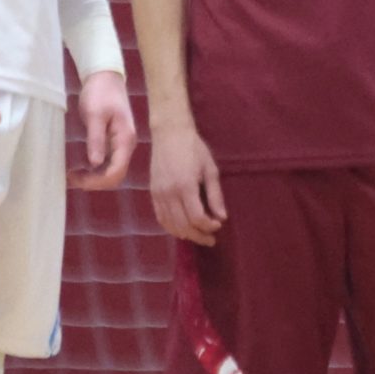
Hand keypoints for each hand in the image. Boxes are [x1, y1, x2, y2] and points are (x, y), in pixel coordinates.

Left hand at [69, 69, 137, 190]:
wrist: (105, 77)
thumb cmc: (100, 92)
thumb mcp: (94, 115)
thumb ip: (96, 139)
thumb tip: (95, 164)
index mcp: (125, 139)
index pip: (116, 171)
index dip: (97, 181)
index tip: (77, 179)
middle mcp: (127, 145)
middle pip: (115, 175)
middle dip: (95, 182)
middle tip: (71, 178)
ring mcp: (121, 144)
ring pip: (112, 170)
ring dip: (94, 177)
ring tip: (73, 175)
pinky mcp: (114, 141)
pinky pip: (108, 162)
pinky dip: (95, 169)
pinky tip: (81, 167)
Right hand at [147, 121, 226, 245]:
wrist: (169, 133)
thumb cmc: (194, 148)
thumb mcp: (210, 169)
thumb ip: (215, 195)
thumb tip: (222, 217)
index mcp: (185, 186)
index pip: (196, 218)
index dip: (208, 226)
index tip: (218, 225)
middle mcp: (169, 193)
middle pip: (183, 225)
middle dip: (198, 236)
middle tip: (210, 239)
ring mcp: (158, 194)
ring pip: (170, 224)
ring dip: (185, 234)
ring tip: (198, 236)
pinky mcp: (152, 193)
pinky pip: (160, 217)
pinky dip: (171, 227)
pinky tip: (181, 229)